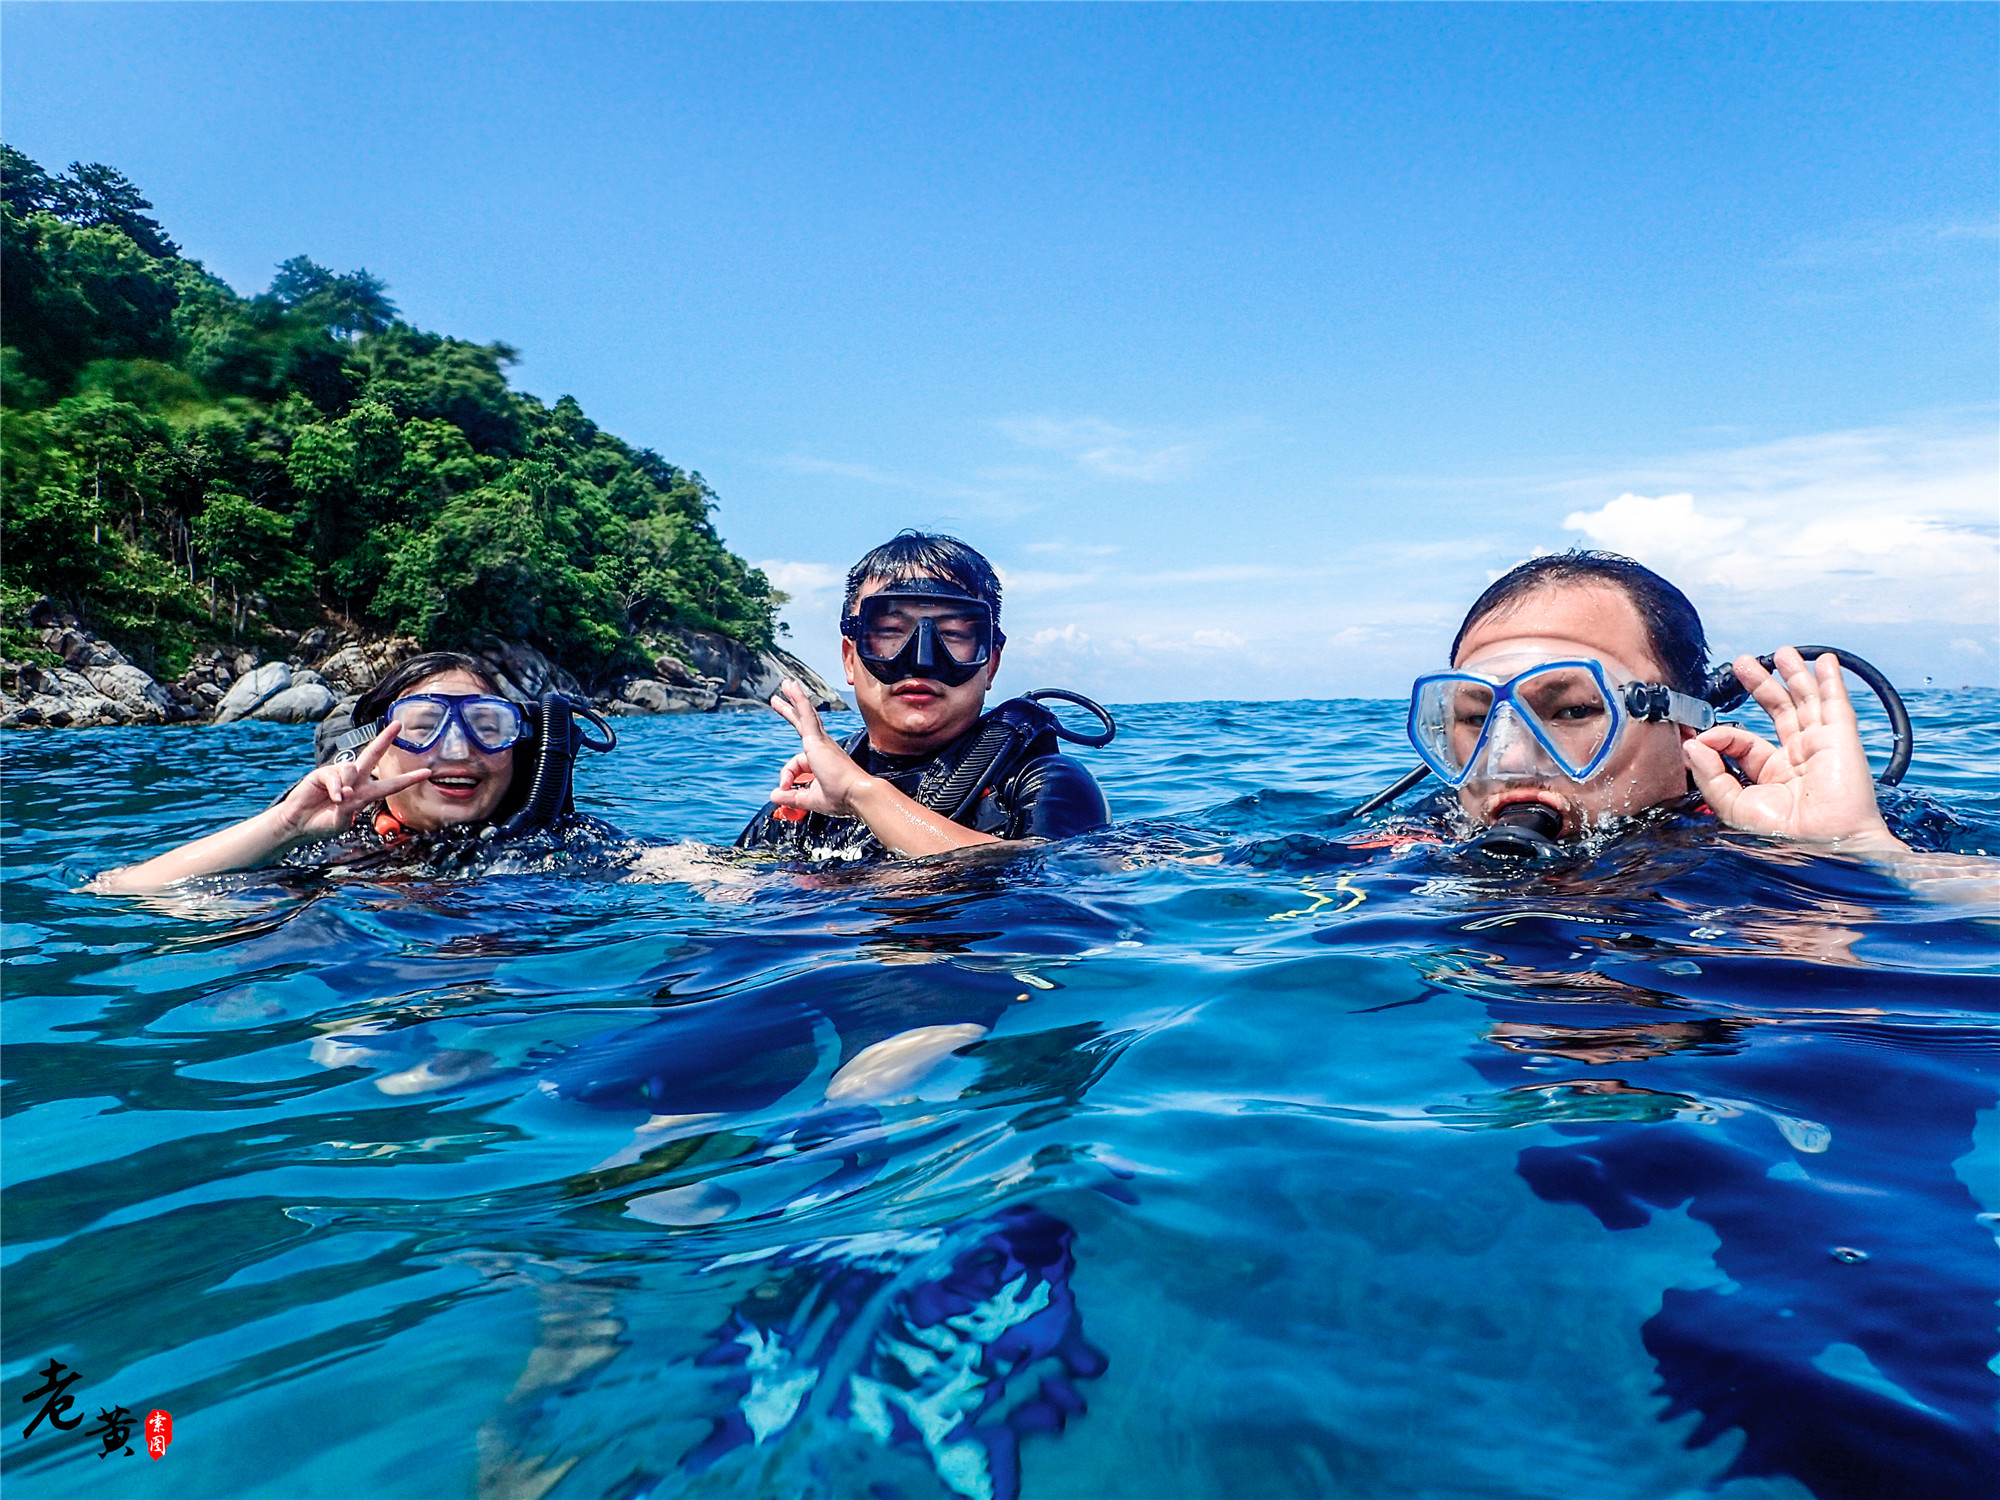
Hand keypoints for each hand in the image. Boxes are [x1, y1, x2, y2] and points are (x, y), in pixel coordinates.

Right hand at [273, 720, 431, 840]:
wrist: (298, 824)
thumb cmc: (322, 824)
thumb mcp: (341, 821)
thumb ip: (349, 807)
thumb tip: (348, 791)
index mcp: (365, 793)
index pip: (391, 785)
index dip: (408, 779)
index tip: (427, 772)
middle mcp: (355, 780)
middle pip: (373, 755)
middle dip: (385, 739)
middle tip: (398, 724)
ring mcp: (339, 774)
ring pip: (353, 768)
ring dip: (348, 785)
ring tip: (340, 800)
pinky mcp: (323, 773)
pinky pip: (336, 775)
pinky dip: (337, 788)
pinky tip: (334, 797)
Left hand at [766, 680, 873, 818]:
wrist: (857, 795)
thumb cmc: (842, 798)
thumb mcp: (810, 800)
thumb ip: (791, 797)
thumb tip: (774, 795)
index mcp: (823, 762)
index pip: (796, 764)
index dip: (786, 777)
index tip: (784, 789)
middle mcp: (824, 748)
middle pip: (803, 724)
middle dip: (790, 710)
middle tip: (779, 698)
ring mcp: (821, 742)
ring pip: (805, 715)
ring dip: (795, 698)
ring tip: (786, 684)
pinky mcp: (818, 740)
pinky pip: (806, 715)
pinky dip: (799, 701)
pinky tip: (792, 689)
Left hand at [1683, 648, 1904, 852]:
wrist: (1824, 846)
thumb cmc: (1782, 836)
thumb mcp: (1733, 805)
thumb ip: (1711, 774)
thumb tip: (1692, 745)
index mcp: (1770, 774)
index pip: (1742, 740)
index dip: (1720, 735)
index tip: (1698, 737)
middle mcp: (1795, 757)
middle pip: (1777, 711)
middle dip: (1760, 685)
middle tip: (1742, 663)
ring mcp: (1820, 746)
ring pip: (1805, 702)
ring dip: (1794, 675)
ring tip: (1780, 653)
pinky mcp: (1842, 740)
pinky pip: (1836, 705)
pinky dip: (1831, 681)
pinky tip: (1825, 661)